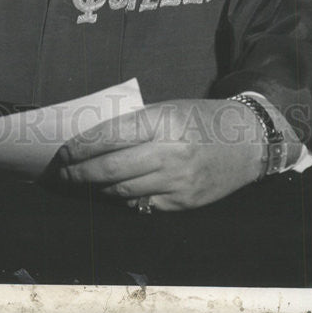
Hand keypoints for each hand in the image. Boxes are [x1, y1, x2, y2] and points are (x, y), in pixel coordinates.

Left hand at [55, 98, 265, 210]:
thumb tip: (93, 139)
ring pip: (123, 190)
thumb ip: (135, 123)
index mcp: (163, 122)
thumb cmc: (202, 119)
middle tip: (62, 174)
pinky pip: (142, 204)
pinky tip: (111, 192)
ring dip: (97, 188)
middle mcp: (170, 153)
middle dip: (80, 173)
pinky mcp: (184, 203)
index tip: (63, 152)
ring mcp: (178, 182)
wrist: (248, 141)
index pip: (111, 136)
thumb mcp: (169, 109)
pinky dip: (122, 198)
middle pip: (112, 168)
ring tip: (80, 182)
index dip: (82, 147)